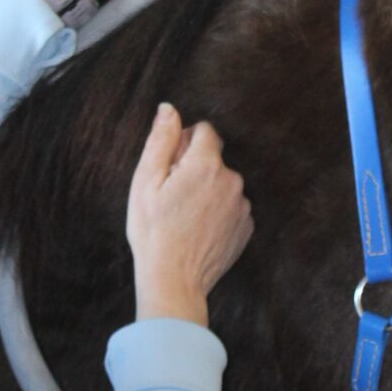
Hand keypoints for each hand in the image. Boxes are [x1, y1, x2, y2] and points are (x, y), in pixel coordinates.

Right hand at [126, 104, 253, 325]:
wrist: (174, 281)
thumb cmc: (153, 232)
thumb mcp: (145, 182)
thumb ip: (161, 140)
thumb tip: (169, 109)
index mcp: (206, 164)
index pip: (205, 131)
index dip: (184, 144)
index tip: (170, 167)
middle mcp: (232, 181)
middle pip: (214, 159)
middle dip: (195, 169)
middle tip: (172, 197)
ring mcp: (242, 206)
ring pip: (223, 184)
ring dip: (207, 191)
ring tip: (184, 217)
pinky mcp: (246, 227)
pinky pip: (231, 208)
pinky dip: (217, 213)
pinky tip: (198, 230)